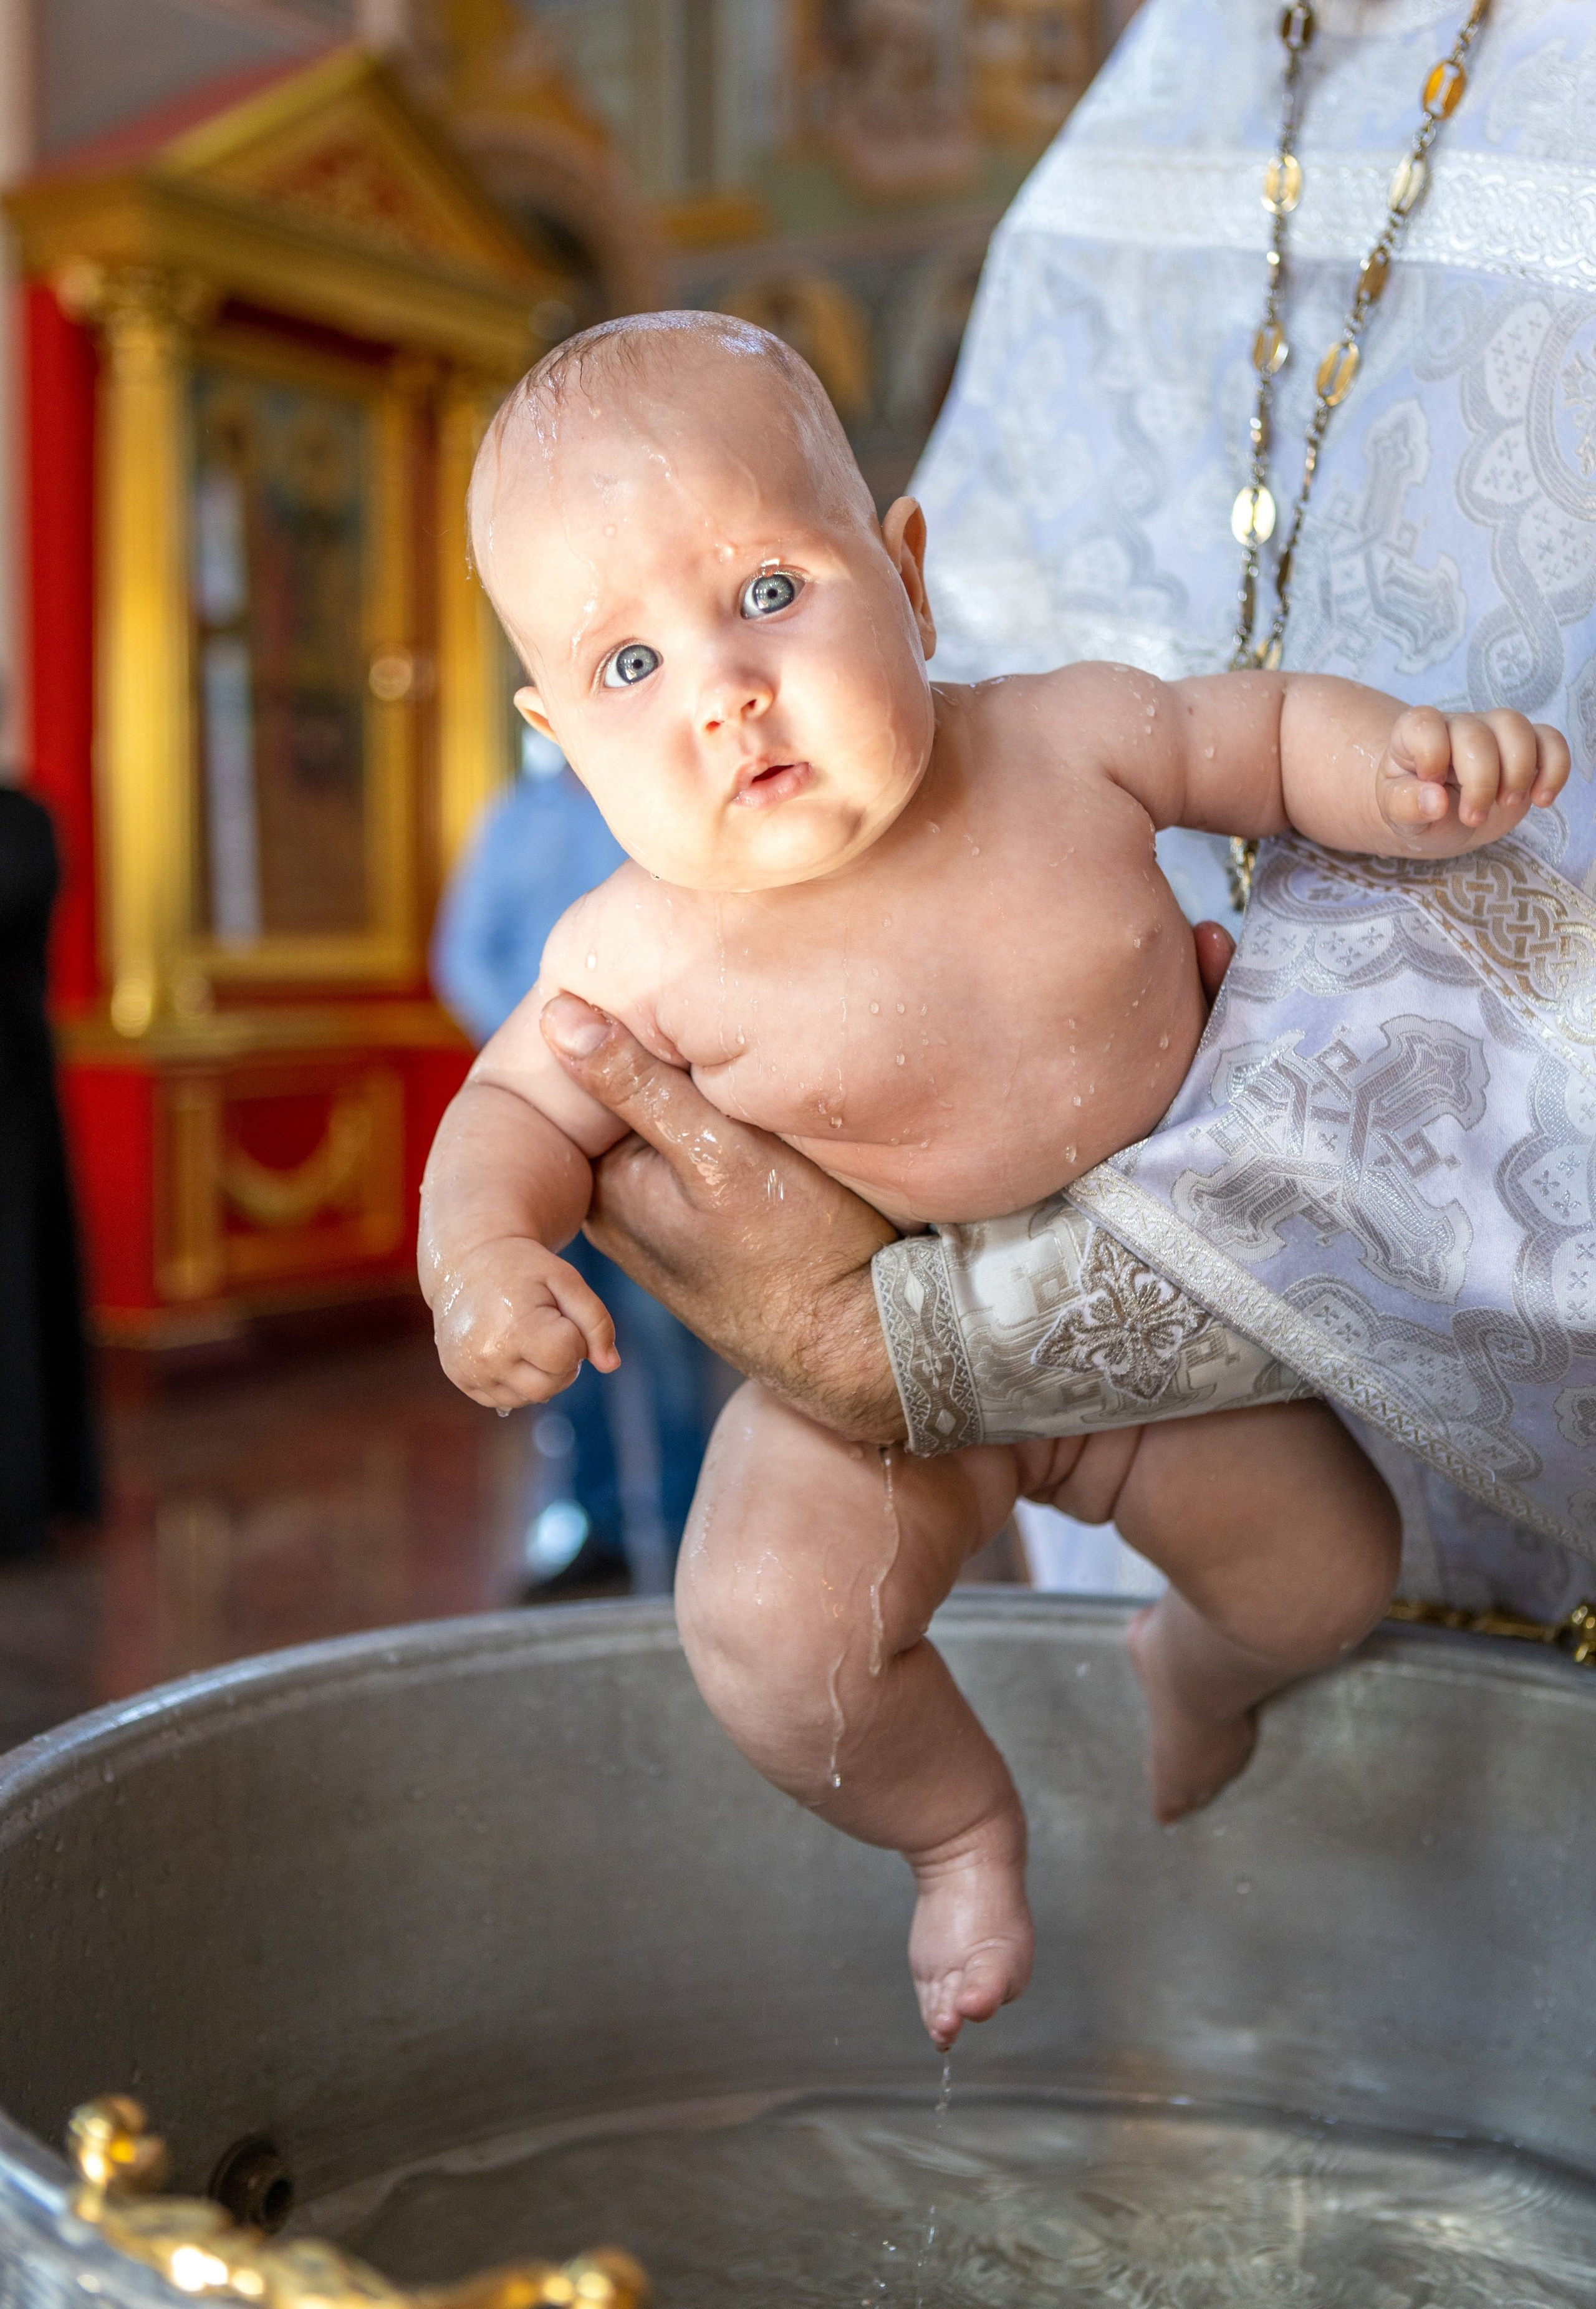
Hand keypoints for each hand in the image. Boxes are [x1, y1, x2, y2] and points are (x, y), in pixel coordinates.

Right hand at [432, 1235, 618, 1410]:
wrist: (467, 1263)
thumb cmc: (523, 1270)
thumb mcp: (566, 1280)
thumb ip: (596, 1322)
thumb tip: (611, 1366)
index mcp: (514, 1329)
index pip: (568, 1357)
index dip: (574, 1337)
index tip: (559, 1314)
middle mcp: (487, 1358)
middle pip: (551, 1385)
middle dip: (562, 1360)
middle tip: (548, 1327)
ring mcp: (472, 1373)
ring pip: (532, 1397)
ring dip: (543, 1374)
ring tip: (529, 1337)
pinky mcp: (462, 1381)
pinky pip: (508, 1399)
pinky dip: (520, 1381)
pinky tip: (512, 1350)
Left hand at [540, 993, 905, 1441]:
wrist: (861, 1345)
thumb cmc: (800, 1251)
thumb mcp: (718, 1153)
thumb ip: (638, 1084)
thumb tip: (558, 1012)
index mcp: (603, 1183)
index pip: (597, 1071)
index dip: (636, 1017)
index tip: (682, 982)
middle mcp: (620, 1201)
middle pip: (633, 1091)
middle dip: (670, 1048)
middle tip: (725, 1006)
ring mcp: (664, 1212)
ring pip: (671, 1113)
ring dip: (705, 1080)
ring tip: (752, 1046)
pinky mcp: (708, 1218)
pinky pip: (701, 1142)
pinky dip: (726, 1116)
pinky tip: (766, 1103)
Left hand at [1378, 706, 1569, 843]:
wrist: (1445, 817)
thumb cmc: (1417, 808)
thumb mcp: (1398, 814)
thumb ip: (1405, 806)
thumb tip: (1436, 801)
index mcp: (1416, 735)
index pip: (1424, 724)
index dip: (1431, 754)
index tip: (1434, 786)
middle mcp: (1457, 725)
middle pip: (1477, 734)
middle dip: (1480, 782)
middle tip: (1473, 818)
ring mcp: (1494, 731)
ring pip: (1517, 727)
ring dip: (1518, 772)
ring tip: (1507, 804)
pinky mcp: (1527, 746)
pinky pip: (1551, 740)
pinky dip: (1554, 769)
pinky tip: (1542, 800)